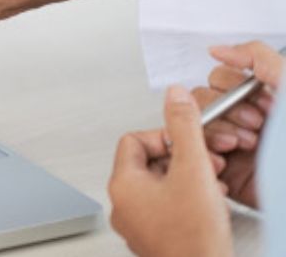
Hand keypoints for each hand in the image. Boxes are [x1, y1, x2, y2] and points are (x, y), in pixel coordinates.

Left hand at [107, 86, 232, 256]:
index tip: (188, 145)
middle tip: (206, 165)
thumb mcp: (194, 169)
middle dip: (182, 159)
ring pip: (160, 185)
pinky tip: (207, 205)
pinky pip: (166, 206)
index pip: (133, 140)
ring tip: (210, 186)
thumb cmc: (194, 237)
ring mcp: (137, 223)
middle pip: (148, 162)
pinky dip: (187, 200)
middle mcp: (123, 204)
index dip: (165, 137)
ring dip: (188, 178)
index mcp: (123, 184)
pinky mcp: (153, 236)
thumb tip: (175, 96)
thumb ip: (184, 127)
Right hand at [192, 41, 282, 208]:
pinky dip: (204, 155)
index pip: (220, 79)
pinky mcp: (223, 171)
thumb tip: (219, 50)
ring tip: (244, 145)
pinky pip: (193, 155)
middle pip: (203, 99)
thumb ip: (259, 58)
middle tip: (255, 125)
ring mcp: (231, 144)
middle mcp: (244, 118)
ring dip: (215, 133)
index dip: (233, 88)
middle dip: (227, 111)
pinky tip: (226, 160)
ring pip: (194, 125)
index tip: (264, 103)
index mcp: (261, 98)